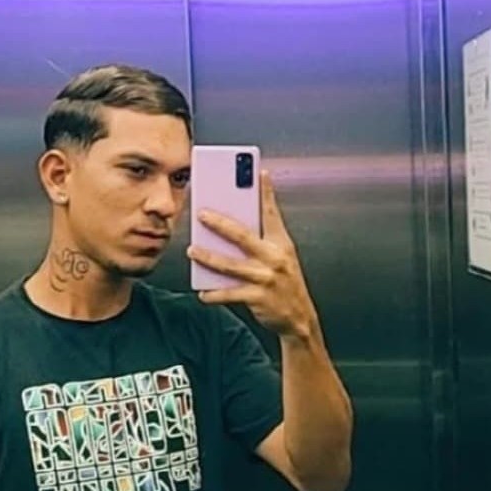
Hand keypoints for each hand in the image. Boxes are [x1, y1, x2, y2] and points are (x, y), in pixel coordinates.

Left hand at [187, 169, 316, 338]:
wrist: (299, 318)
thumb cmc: (285, 284)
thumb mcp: (282, 256)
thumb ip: (263, 240)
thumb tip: (235, 224)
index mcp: (281, 243)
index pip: (272, 213)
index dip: (266, 192)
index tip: (259, 172)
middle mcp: (274, 257)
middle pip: (242, 235)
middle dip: (220, 223)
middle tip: (201, 214)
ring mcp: (265, 277)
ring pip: (229, 264)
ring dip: (207, 257)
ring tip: (191, 251)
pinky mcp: (257, 297)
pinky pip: (229, 293)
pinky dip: (213, 293)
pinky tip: (202, 291)